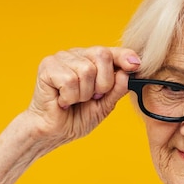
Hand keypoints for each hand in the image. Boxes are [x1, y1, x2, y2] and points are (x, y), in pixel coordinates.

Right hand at [24, 47, 140, 150]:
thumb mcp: (105, 105)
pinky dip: (70, 97)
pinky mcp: (47, 66)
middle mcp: (78, 55)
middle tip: (92, 97)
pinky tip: (63, 101)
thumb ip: (117, 89)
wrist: (55, 132)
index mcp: (93, 62)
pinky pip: (70, 80)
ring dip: (84, 94)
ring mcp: (62, 58)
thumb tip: (127, 72)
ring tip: (74, 100)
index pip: (112, 52)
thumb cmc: (77, 117)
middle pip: (102, 55)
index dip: (125, 56)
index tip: (135, 65)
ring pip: (86, 70)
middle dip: (103, 83)